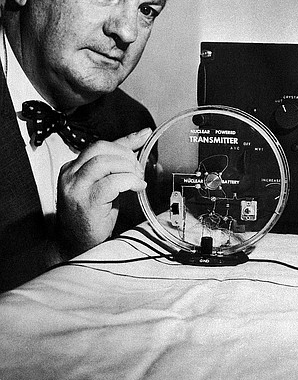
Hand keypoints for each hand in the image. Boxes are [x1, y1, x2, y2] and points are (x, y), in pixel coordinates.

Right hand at [56, 128, 151, 256]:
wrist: (75, 243)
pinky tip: (137, 188)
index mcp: (73, 167)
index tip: (144, 136)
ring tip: (137, 180)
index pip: (100, 145)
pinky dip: (129, 181)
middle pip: (100, 148)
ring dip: (128, 168)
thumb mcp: (105, 184)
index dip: (125, 141)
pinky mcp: (86, 201)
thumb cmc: (92, 215)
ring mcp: (76, 187)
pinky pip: (112, 182)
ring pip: (104, 162)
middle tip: (138, 170)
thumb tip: (142, 137)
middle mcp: (70, 174)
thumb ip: (119, 163)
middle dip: (126, 155)